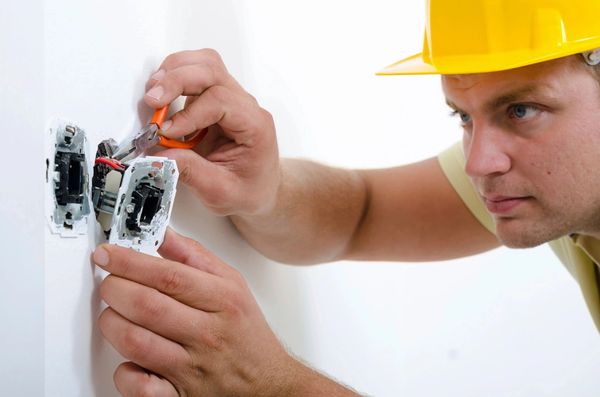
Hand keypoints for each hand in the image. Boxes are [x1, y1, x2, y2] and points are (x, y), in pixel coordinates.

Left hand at [93, 228, 296, 396]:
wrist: (268, 383)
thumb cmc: (246, 333)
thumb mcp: (232, 285)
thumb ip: (195, 257)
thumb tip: (163, 234)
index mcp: (223, 301)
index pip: (169, 275)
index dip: (130, 262)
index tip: (107, 255)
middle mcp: (208, 334)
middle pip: (147, 305)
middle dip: (115, 289)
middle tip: (110, 284)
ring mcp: (192, 367)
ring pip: (136, 342)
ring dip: (112, 324)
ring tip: (115, 315)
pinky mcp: (179, 395)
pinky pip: (140, 387)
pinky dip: (124, 372)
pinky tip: (129, 360)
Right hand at [144, 49, 280, 216]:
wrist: (259, 189)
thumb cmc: (248, 190)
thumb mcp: (221, 192)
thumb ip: (190, 172)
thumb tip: (158, 155)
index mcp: (254, 126)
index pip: (221, 100)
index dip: (189, 113)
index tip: (167, 132)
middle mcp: (245, 106)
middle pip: (212, 71)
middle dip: (177, 80)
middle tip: (152, 101)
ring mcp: (231, 99)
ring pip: (205, 64)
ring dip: (175, 72)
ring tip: (153, 95)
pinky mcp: (215, 99)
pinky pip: (196, 73)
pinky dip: (175, 77)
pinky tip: (161, 95)